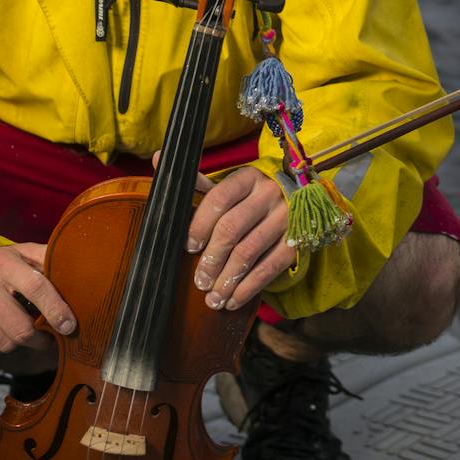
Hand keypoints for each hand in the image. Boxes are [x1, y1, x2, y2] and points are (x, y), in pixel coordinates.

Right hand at [0, 242, 75, 360]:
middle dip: (39, 338)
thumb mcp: (22, 254)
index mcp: (4, 263)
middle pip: (20, 328)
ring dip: (18, 343)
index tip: (69, 326)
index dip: (56, 310)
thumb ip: (47, 260)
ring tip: (20, 329)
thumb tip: (81, 271)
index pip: (37, 288)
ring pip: (5, 343)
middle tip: (47, 337)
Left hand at [186, 165, 295, 311]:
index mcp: (248, 177)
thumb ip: (197, 182)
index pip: (218, 199)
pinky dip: (248, 287)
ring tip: (212, 297)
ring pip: (249, 251)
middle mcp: (269, 194)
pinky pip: (269, 267)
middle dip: (211, 259)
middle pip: (231, 228)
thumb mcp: (230, 187)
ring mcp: (286, 217)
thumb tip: (157, 159)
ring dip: (227, 279)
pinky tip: (233, 300)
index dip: (199, 225)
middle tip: (199, 281)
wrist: (302, 202)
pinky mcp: (297, 241)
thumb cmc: (253, 198)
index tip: (188, 248)